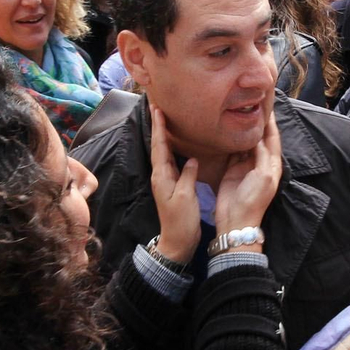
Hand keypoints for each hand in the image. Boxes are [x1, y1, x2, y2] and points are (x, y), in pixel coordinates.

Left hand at [149, 106, 200, 263]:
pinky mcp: (173, 185)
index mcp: (162, 176)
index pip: (159, 145)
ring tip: (164, 120)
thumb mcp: (186, 197)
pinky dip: (171, 148)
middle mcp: (161, 175)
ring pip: (164, 152)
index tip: (157, 109)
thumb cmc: (181, 221)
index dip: (159, 127)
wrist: (177, 242)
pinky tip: (176, 144)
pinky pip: (171, 161)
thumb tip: (192, 158)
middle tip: (157, 107)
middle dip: (158, 126)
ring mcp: (166, 181)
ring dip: (163, 135)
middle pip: (158, 145)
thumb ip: (188, 176)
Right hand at [215, 105, 281, 243]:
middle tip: (251, 103)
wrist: (235, 220)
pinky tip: (228, 127)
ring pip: (246, 142)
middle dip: (257, 123)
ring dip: (244, 129)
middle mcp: (259, 162)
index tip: (268, 105)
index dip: (271, 123)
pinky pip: (232, 150)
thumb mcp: (263, 175)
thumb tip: (257, 136)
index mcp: (272, 164)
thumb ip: (261, 154)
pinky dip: (231, 140)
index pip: (273, 138)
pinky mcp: (231, 168)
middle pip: (260, 138)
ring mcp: (245, 165)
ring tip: (239, 111)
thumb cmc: (253, 200)